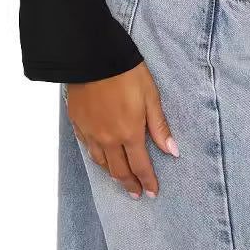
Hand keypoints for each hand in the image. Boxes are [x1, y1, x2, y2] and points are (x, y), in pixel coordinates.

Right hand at [66, 61, 178, 197]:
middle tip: (136, 193)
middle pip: (119, 170)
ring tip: (120, 179)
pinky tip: (100, 157)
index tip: (152, 192)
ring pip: (101, 163)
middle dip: (130, 184)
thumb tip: (172, 151)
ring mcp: (91, 132)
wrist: (93, 57)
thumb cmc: (125, 73)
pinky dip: (96, 157)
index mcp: (129, 133)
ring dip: (112, 174)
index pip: (141, 166)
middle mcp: (108, 138)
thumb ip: (159, 126)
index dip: (147, 181)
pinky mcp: (78, 123)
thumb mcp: (150, 96)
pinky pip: (87, 148)